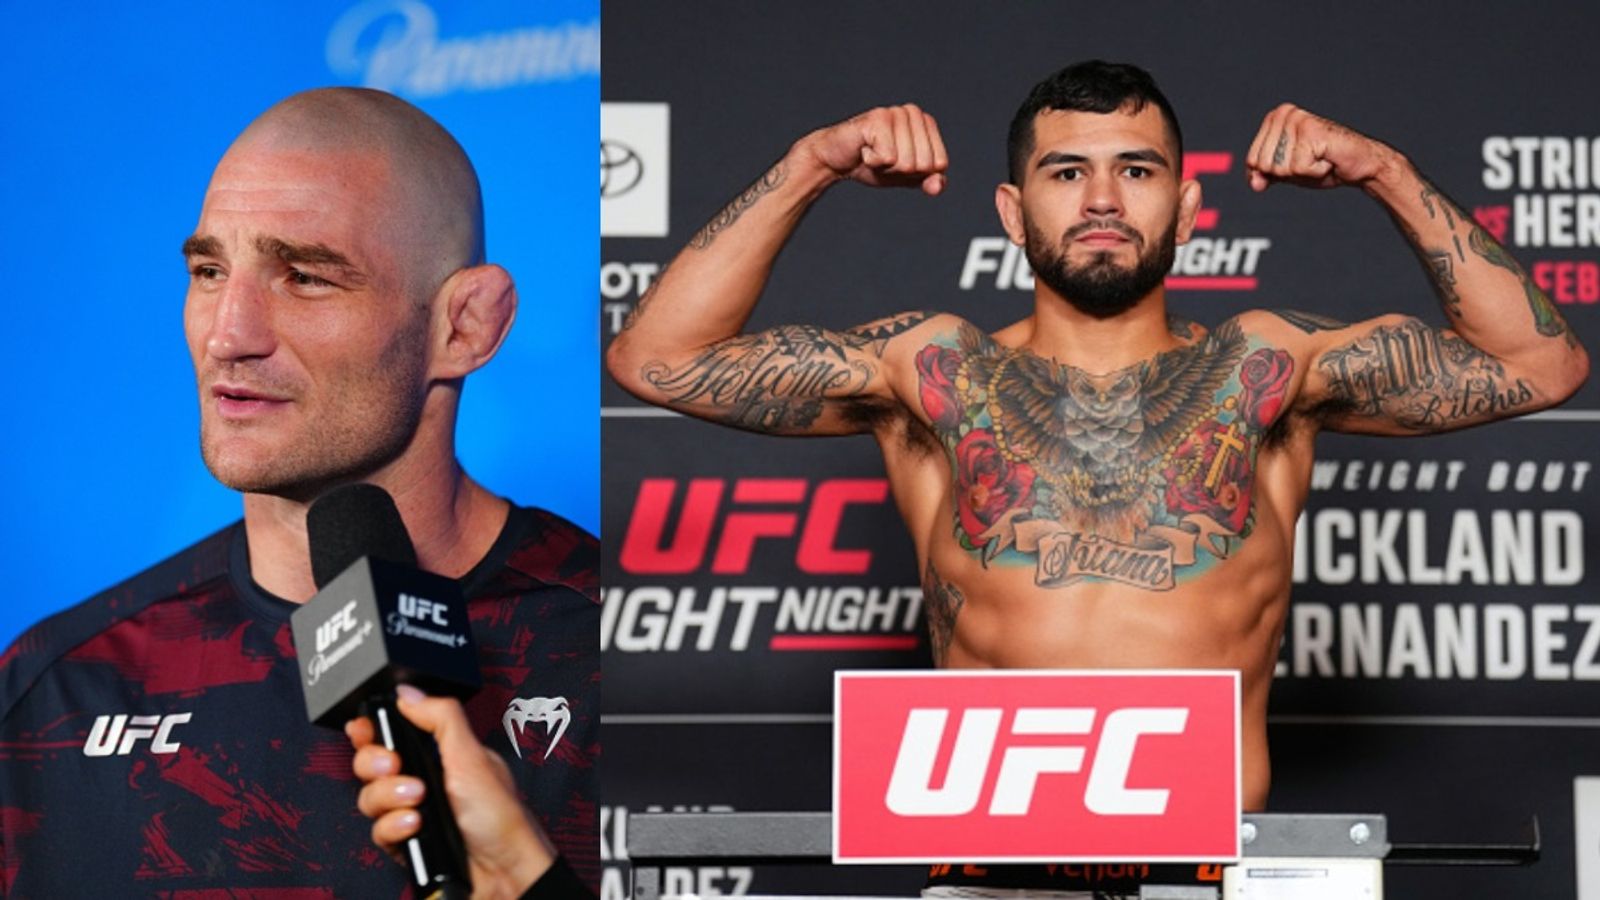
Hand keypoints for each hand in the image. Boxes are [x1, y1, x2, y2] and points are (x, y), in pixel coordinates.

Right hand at [347, 685, 555, 899]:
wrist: (503, 871)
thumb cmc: (499, 815)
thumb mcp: (472, 756)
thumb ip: (441, 719)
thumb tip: (408, 693)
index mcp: (439, 753)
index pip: (393, 733)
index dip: (372, 730)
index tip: (363, 729)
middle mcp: (421, 780)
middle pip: (371, 763)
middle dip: (376, 763)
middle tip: (394, 766)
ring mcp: (411, 812)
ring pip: (369, 798)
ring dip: (389, 797)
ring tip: (418, 800)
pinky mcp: (405, 842)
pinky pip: (378, 831)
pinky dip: (394, 827)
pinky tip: (415, 826)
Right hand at [799, 104, 948, 194]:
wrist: (836, 161)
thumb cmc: (873, 165)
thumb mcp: (906, 177)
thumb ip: (927, 180)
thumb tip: (938, 185)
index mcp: (926, 123)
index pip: (940, 164)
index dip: (917, 173)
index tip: (897, 162)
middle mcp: (913, 112)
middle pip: (924, 164)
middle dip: (901, 171)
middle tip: (882, 158)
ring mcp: (896, 113)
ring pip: (906, 162)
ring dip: (885, 167)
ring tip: (872, 153)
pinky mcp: (878, 118)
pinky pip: (888, 158)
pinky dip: (873, 162)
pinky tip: (864, 150)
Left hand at [1245, 103, 1396, 191]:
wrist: (1359, 165)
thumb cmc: (1323, 165)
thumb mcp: (1287, 172)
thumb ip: (1265, 175)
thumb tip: (1254, 184)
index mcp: (1273, 119)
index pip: (1252, 160)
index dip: (1272, 173)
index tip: (1297, 162)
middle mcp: (1283, 114)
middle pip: (1263, 164)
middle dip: (1288, 172)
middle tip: (1310, 160)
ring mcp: (1297, 121)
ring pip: (1279, 167)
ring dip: (1302, 172)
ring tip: (1319, 158)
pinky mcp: (1312, 131)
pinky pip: (1299, 168)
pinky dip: (1315, 171)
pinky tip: (1327, 159)